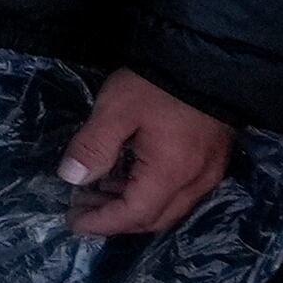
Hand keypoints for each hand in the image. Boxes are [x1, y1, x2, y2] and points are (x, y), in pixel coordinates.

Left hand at [63, 69, 233, 236]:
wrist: (207, 59)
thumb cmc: (157, 84)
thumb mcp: (115, 110)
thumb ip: (93, 146)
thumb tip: (71, 177)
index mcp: (172, 174)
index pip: (134, 215)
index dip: (102, 222)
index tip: (73, 222)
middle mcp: (196, 182)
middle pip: (154, 218)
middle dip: (115, 218)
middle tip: (79, 206)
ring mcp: (209, 172)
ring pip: (169, 206)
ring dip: (131, 205)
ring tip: (95, 190)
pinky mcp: (212, 159)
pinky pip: (180, 191)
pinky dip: (149, 192)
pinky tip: (125, 176)